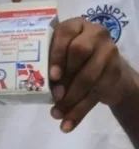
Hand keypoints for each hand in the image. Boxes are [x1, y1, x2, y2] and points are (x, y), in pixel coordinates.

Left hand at [49, 17, 137, 132]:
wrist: (109, 71)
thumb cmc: (74, 59)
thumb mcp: (61, 53)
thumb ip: (49, 59)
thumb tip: (32, 80)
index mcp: (76, 25)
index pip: (65, 33)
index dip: (57, 54)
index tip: (51, 75)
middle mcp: (96, 34)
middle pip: (79, 53)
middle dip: (65, 77)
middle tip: (55, 95)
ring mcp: (109, 53)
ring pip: (88, 78)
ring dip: (71, 100)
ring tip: (56, 114)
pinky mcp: (116, 73)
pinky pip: (96, 94)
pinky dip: (80, 111)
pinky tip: (68, 124)